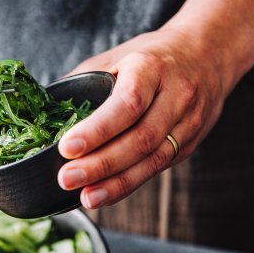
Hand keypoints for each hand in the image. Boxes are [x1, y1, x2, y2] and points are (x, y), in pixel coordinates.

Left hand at [56, 27, 228, 208]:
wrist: (207, 54)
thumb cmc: (150, 57)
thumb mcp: (116, 57)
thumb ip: (84, 82)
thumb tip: (46, 111)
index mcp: (151, 68)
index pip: (127, 103)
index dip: (97, 129)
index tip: (67, 147)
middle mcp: (176, 95)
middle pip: (140, 138)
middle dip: (101, 164)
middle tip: (67, 178)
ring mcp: (188, 122)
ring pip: (153, 159)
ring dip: (116, 183)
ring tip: (86, 197)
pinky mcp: (190, 143)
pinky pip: (158, 168)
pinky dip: (129, 184)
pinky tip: (105, 193)